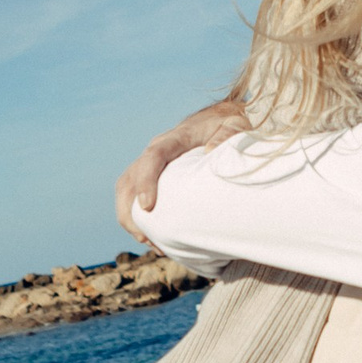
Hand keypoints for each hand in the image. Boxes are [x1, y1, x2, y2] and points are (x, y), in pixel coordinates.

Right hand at [116, 98, 250, 239]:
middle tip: (144, 237)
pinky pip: (134, 195)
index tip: (147, 206)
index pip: (153, 156)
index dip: (146, 180)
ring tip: (148, 243)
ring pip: (126, 189)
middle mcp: (157, 150)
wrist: (218, 119)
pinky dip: (137, 217)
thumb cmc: (228, 124)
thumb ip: (226, 135)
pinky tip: (153, 238)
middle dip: (129, 209)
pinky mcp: (153, 176)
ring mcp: (152, 164)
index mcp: (175, 139)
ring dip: (129, 217)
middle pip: (129, 178)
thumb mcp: (235, 125)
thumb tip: (210, 151)